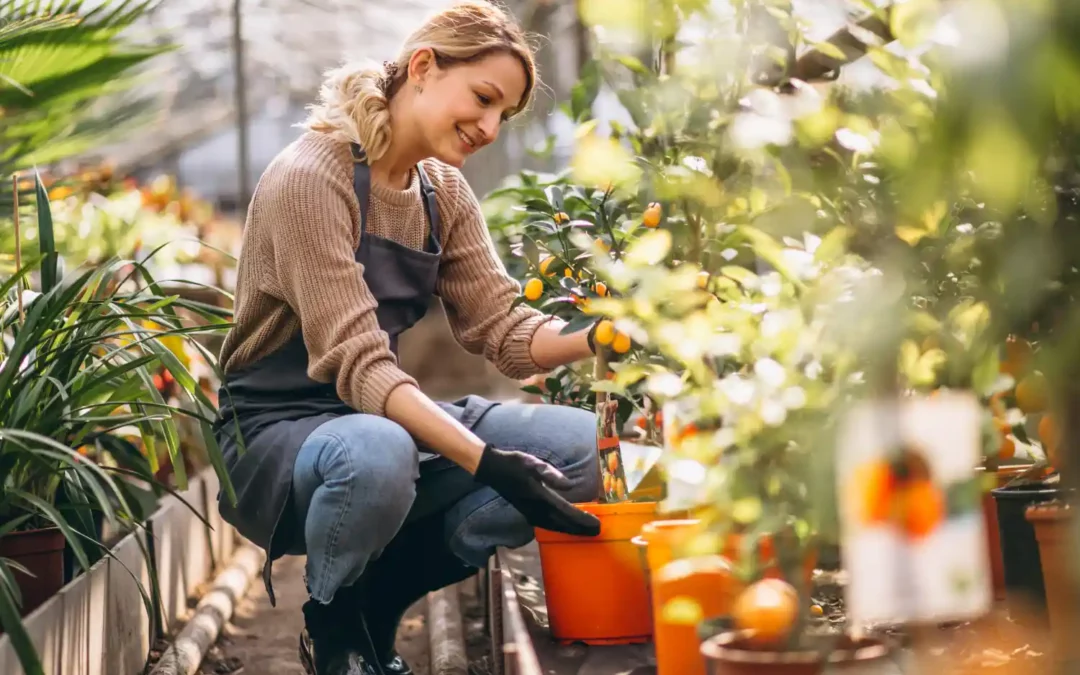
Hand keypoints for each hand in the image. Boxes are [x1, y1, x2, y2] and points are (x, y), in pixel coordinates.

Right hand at [474, 444, 600, 536]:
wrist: (493, 469)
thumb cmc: (515, 463)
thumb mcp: (533, 463)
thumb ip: (551, 474)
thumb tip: (569, 485)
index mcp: (540, 497)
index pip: (566, 511)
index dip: (582, 519)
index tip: (597, 524)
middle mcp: (536, 509)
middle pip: (563, 524)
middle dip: (580, 529)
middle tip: (597, 532)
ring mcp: (531, 513)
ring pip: (555, 527)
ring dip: (571, 530)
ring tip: (586, 532)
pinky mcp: (528, 513)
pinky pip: (548, 525)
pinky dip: (560, 528)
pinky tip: (566, 527)